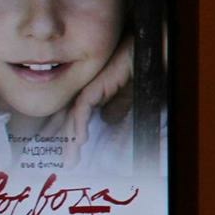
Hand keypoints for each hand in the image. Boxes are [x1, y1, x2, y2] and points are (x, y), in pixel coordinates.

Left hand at [64, 33, 134, 163]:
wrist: (151, 52)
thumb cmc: (144, 67)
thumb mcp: (133, 93)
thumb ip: (119, 104)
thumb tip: (108, 119)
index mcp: (95, 90)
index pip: (75, 114)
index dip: (69, 133)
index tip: (67, 153)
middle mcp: (89, 88)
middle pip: (69, 116)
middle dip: (64, 140)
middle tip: (65, 161)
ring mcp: (91, 85)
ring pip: (73, 115)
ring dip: (71, 138)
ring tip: (71, 158)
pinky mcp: (98, 83)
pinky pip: (84, 106)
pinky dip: (80, 123)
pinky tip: (81, 139)